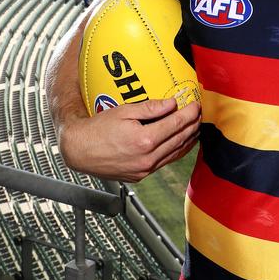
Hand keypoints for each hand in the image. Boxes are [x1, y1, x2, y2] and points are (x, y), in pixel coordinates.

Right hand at [59, 98, 200, 181]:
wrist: (78, 151)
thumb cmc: (98, 129)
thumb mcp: (124, 111)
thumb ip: (150, 108)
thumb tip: (172, 103)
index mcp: (144, 140)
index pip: (176, 124)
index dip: (189, 113)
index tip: (196, 104)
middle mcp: (147, 158)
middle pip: (179, 139)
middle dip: (192, 124)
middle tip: (199, 113)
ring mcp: (144, 170)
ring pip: (175, 153)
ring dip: (188, 139)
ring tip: (195, 127)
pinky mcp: (140, 175)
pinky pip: (165, 162)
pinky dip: (176, 151)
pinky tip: (180, 143)